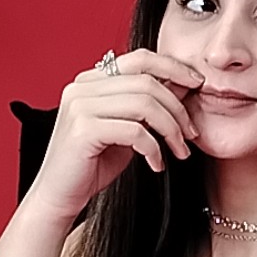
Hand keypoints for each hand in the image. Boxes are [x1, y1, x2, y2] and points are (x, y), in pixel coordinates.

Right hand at [24, 49, 202, 226]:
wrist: (59, 198)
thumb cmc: (93, 163)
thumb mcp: (128, 127)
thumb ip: (149, 104)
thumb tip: (185, 83)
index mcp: (91, 79)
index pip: (140, 59)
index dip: (173, 67)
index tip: (198, 83)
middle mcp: (82, 87)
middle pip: (147, 81)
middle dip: (177, 107)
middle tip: (191, 133)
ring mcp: (80, 106)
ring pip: (144, 104)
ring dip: (171, 129)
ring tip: (179, 150)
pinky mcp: (83, 130)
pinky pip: (134, 131)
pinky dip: (154, 148)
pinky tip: (156, 164)